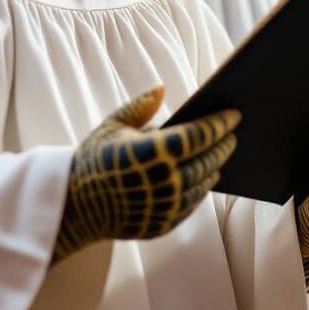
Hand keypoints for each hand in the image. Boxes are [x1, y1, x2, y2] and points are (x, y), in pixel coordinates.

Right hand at [52, 86, 238, 263]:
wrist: (73, 206)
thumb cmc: (94, 159)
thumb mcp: (112, 125)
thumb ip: (140, 106)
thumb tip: (162, 87)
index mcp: (153, 150)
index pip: (199, 134)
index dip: (220, 123)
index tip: (235, 114)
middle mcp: (164, 180)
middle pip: (208, 159)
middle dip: (223, 144)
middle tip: (233, 133)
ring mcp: (165, 204)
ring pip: (203, 183)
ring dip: (215, 166)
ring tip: (221, 153)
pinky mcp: (163, 222)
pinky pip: (192, 203)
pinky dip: (201, 187)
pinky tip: (204, 176)